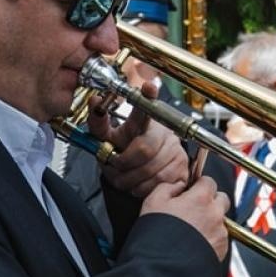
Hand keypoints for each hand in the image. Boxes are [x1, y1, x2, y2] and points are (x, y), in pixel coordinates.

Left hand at [88, 80, 187, 198]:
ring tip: (123, 175)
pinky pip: (159, 184)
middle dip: (124, 162)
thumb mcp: (109, 136)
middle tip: (115, 164)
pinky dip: (142, 188)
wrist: (145, 166)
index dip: (148, 98)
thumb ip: (99, 122)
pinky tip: (138, 181)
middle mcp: (163, 133)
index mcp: (142, 122)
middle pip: (144, 149)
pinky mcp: (181, 169)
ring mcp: (175, 151)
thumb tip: (94, 101)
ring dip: (130, 178)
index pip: (146, 108)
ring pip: (151, 171)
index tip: (148, 88)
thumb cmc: (125, 149)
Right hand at [141, 175, 229, 260]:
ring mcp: (220, 233)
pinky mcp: (222, 250)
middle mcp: (215, 214)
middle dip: (210, 201)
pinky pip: (221, 238)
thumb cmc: (158, 237)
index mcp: (200, 198)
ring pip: (221, 220)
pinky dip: (212, 238)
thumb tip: (177, 185)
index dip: (199, 185)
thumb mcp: (153, 202)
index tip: (192, 190)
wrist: (165, 268)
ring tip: (192, 230)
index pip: (208, 181)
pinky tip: (196, 243)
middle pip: (221, 198)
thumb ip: (168, 187)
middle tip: (194, 209)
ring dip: (211, 221)